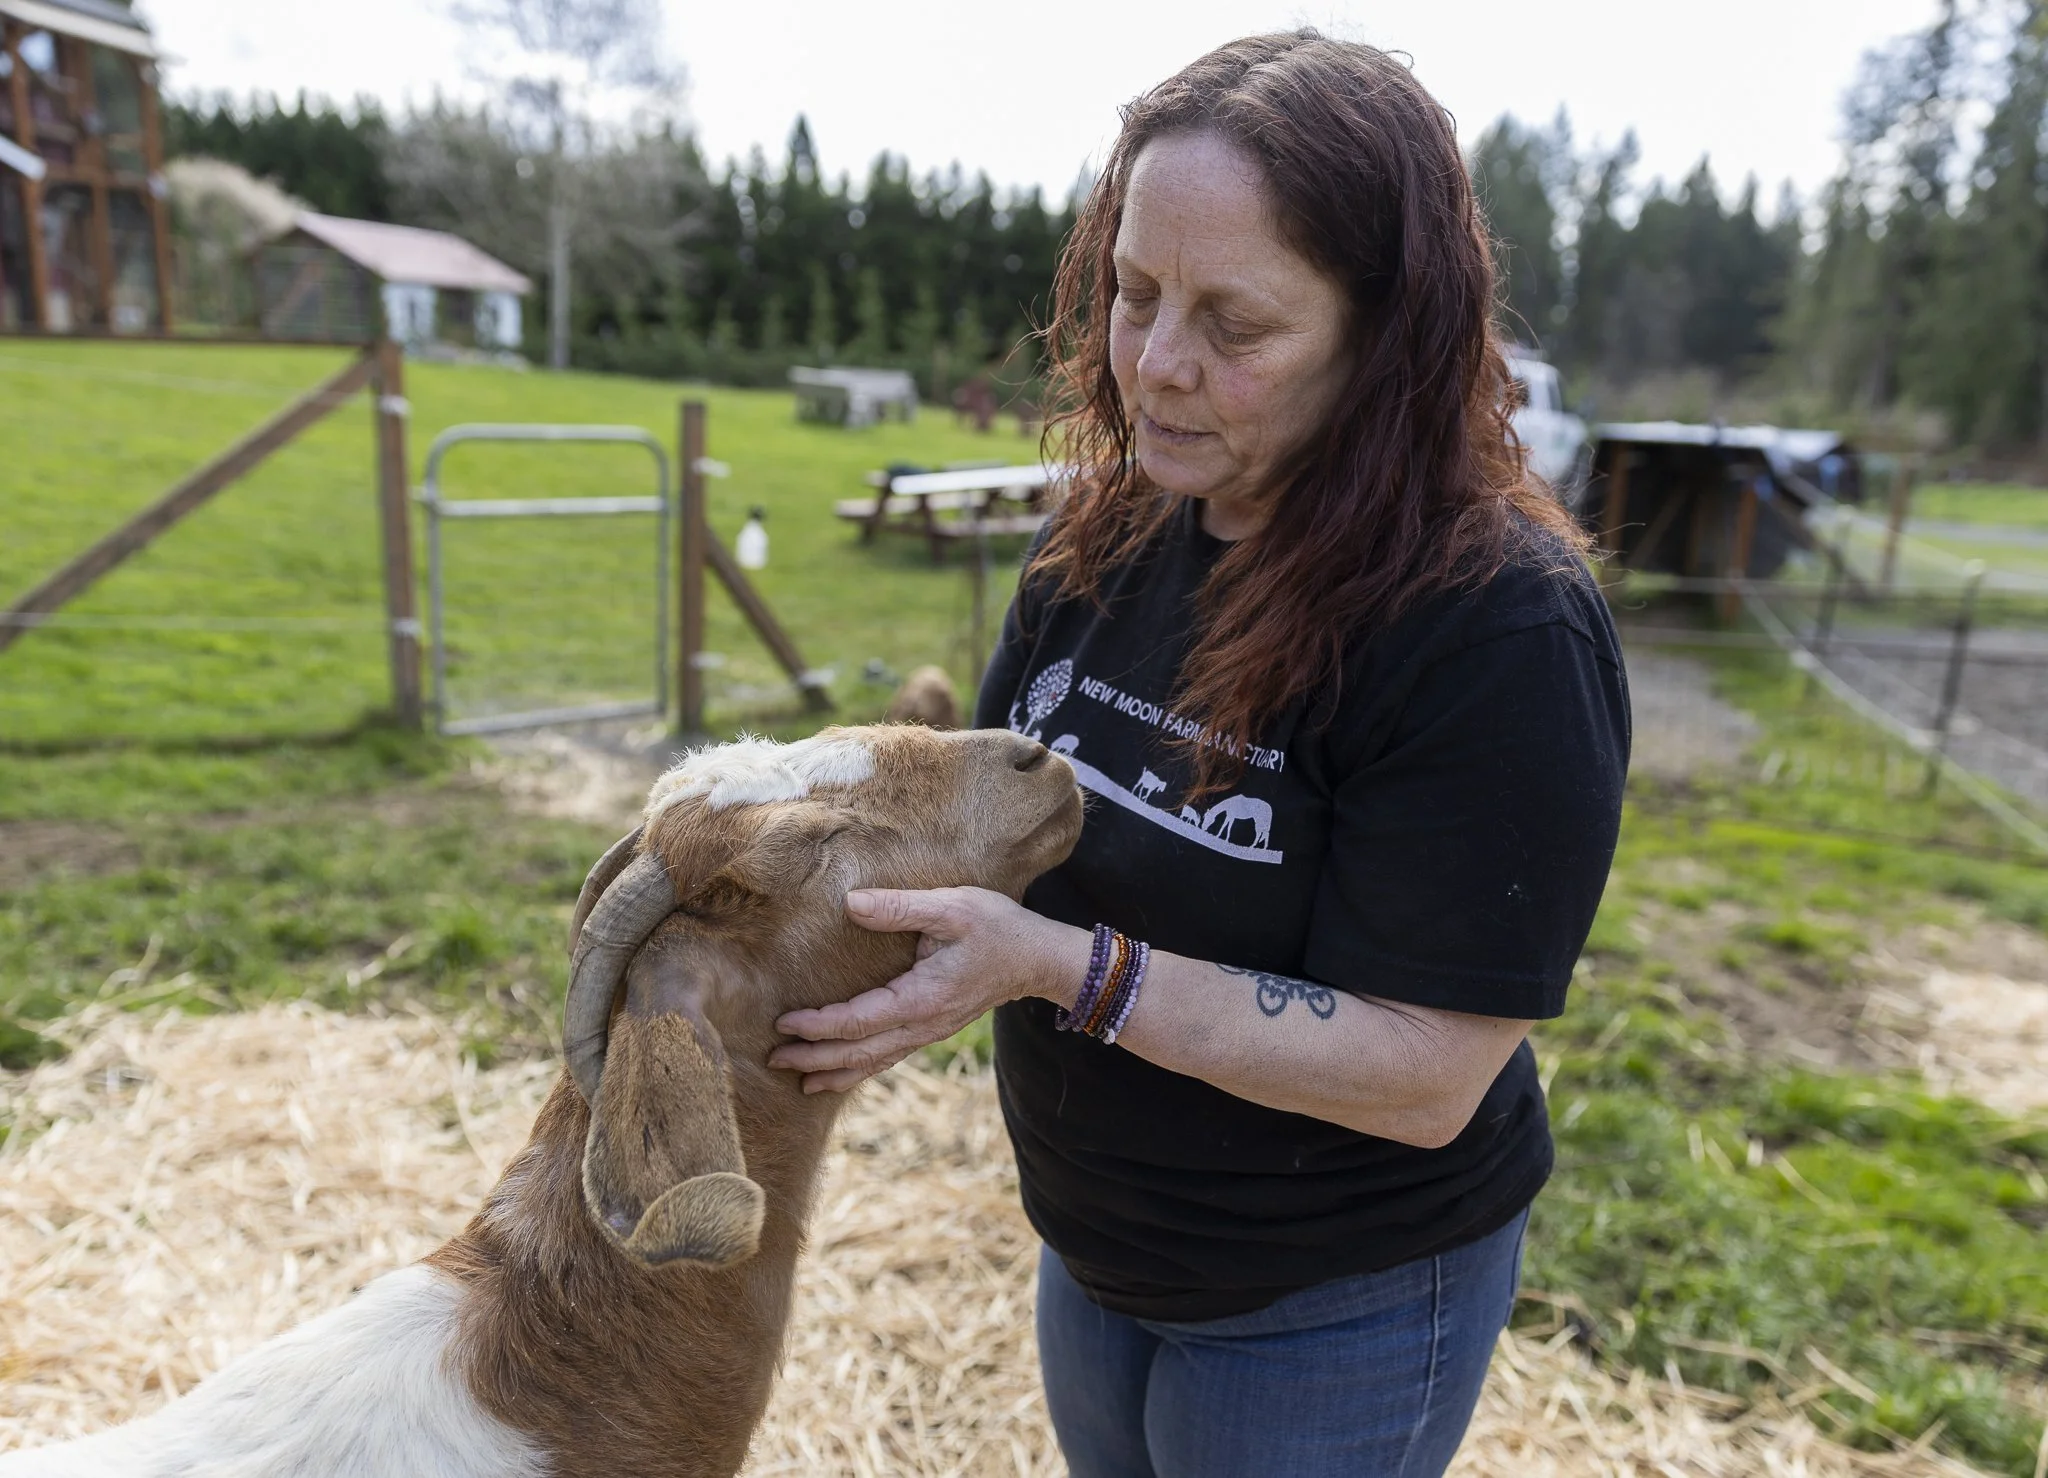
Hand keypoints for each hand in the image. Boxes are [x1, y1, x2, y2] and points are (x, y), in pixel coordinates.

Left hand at [768, 886, 1088, 1093]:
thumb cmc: (998, 928)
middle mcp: (922, 1024)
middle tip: (774, 1059)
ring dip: (836, 1072)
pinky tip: (845, 1072)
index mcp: (921, 998)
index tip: (784, 1023)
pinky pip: (890, 1055)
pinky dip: (862, 1068)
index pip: (858, 1021)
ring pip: (874, 1062)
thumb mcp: (952, 907)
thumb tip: (852, 905)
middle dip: (815, 1058)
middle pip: (859, 1052)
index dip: (818, 1026)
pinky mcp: (934, 1028)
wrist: (1039, 958)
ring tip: (800, 1082)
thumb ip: (900, 907)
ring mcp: (929, 1031)